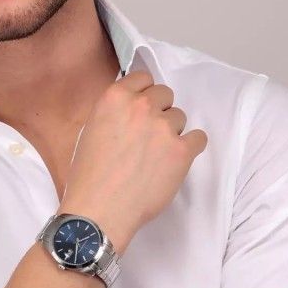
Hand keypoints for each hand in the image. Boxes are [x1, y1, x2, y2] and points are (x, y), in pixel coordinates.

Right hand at [60, 69, 207, 253]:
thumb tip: (132, 110)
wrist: (99, 210)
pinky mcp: (182, 151)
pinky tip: (176, 160)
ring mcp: (164, 128)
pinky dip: (190, 147)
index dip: (144, 94)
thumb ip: (114, 112)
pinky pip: (198, 138)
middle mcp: (141, 106)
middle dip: (159, 110)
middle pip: (165, 94)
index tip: (142, 108)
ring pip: (180, 117)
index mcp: (115, 98)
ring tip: (156, 155)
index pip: (143, 78)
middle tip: (148, 135)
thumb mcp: (91, 130)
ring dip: (171, 131)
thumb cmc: (88, 175)